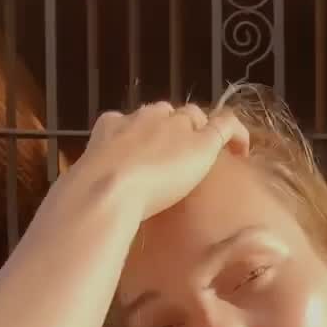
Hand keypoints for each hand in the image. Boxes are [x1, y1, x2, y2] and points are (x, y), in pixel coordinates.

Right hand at [56, 101, 249, 226]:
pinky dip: (236, 134)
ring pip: (193, 118)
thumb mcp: (85, 188)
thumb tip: (84, 211)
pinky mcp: (200, 142)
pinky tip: (242, 150)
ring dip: (200, 133)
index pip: (132, 122)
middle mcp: (143, 118)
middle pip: (165, 115)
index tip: (146, 157)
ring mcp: (174, 127)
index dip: (143, 137)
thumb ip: (92, 190)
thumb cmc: (89, 196)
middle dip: (173, 132)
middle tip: (179, 160)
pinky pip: (225, 125)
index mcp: (111, 127)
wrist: (107, 189)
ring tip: (210, 155)